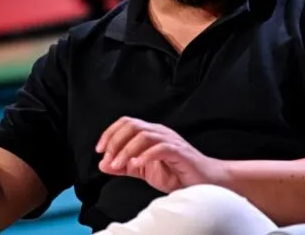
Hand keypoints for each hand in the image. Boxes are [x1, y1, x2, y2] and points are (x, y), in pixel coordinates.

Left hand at [95, 117, 225, 193]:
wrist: (205, 182)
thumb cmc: (177, 174)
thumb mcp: (144, 170)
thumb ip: (124, 167)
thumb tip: (102, 165)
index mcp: (151, 133)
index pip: (126, 123)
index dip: (109, 133)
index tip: (99, 150)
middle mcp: (160, 132)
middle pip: (132, 125)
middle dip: (115, 141)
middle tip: (108, 159)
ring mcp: (171, 140)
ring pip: (143, 135)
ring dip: (126, 150)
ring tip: (119, 165)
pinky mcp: (180, 152)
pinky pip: (160, 148)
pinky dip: (145, 156)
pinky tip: (136, 165)